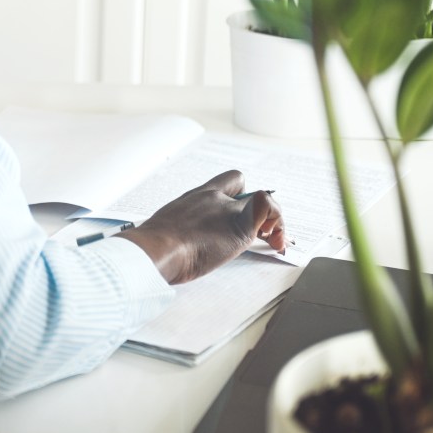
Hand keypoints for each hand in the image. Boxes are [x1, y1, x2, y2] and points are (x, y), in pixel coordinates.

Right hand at [117, 169, 286, 284]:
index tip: (235, 217)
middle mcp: (212, 197)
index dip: (238, 196)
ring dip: (273, 219)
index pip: (225, 182)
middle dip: (255, 207)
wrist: (158, 249)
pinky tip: (276, 240)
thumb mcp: (164, 231)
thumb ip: (178, 231)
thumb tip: (173, 248)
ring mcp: (226, 209)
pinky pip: (268, 208)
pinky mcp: (240, 225)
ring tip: (275, 240)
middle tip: (260, 231)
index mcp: (194, 198)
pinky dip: (277, 220)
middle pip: (244, 188)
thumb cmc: (155, 247)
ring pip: (264, 200)